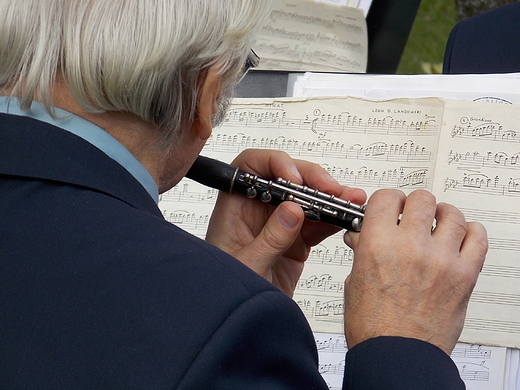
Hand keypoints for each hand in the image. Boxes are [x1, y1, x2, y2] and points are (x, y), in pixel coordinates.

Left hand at [205, 149, 365, 296]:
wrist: (240, 324)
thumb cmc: (224, 292)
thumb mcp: (247, 266)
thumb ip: (270, 238)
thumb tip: (292, 210)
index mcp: (234, 208)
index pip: (251, 167)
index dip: (274, 163)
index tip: (294, 179)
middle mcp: (256, 211)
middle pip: (285, 178)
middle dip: (311, 179)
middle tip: (331, 189)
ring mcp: (278, 224)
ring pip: (306, 199)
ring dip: (329, 197)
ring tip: (350, 199)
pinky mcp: (295, 241)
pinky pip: (317, 223)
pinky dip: (333, 219)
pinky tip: (347, 217)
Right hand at [343, 189, 487, 354]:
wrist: (397, 357)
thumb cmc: (372, 327)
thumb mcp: (354, 282)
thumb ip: (362, 253)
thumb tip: (362, 237)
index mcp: (378, 245)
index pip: (386, 198)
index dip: (387, 200)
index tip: (389, 206)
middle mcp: (410, 247)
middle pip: (421, 199)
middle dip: (414, 205)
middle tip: (411, 215)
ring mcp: (441, 260)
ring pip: (451, 214)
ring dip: (442, 215)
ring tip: (438, 223)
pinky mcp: (464, 276)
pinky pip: (477, 238)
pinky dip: (471, 231)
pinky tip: (460, 235)